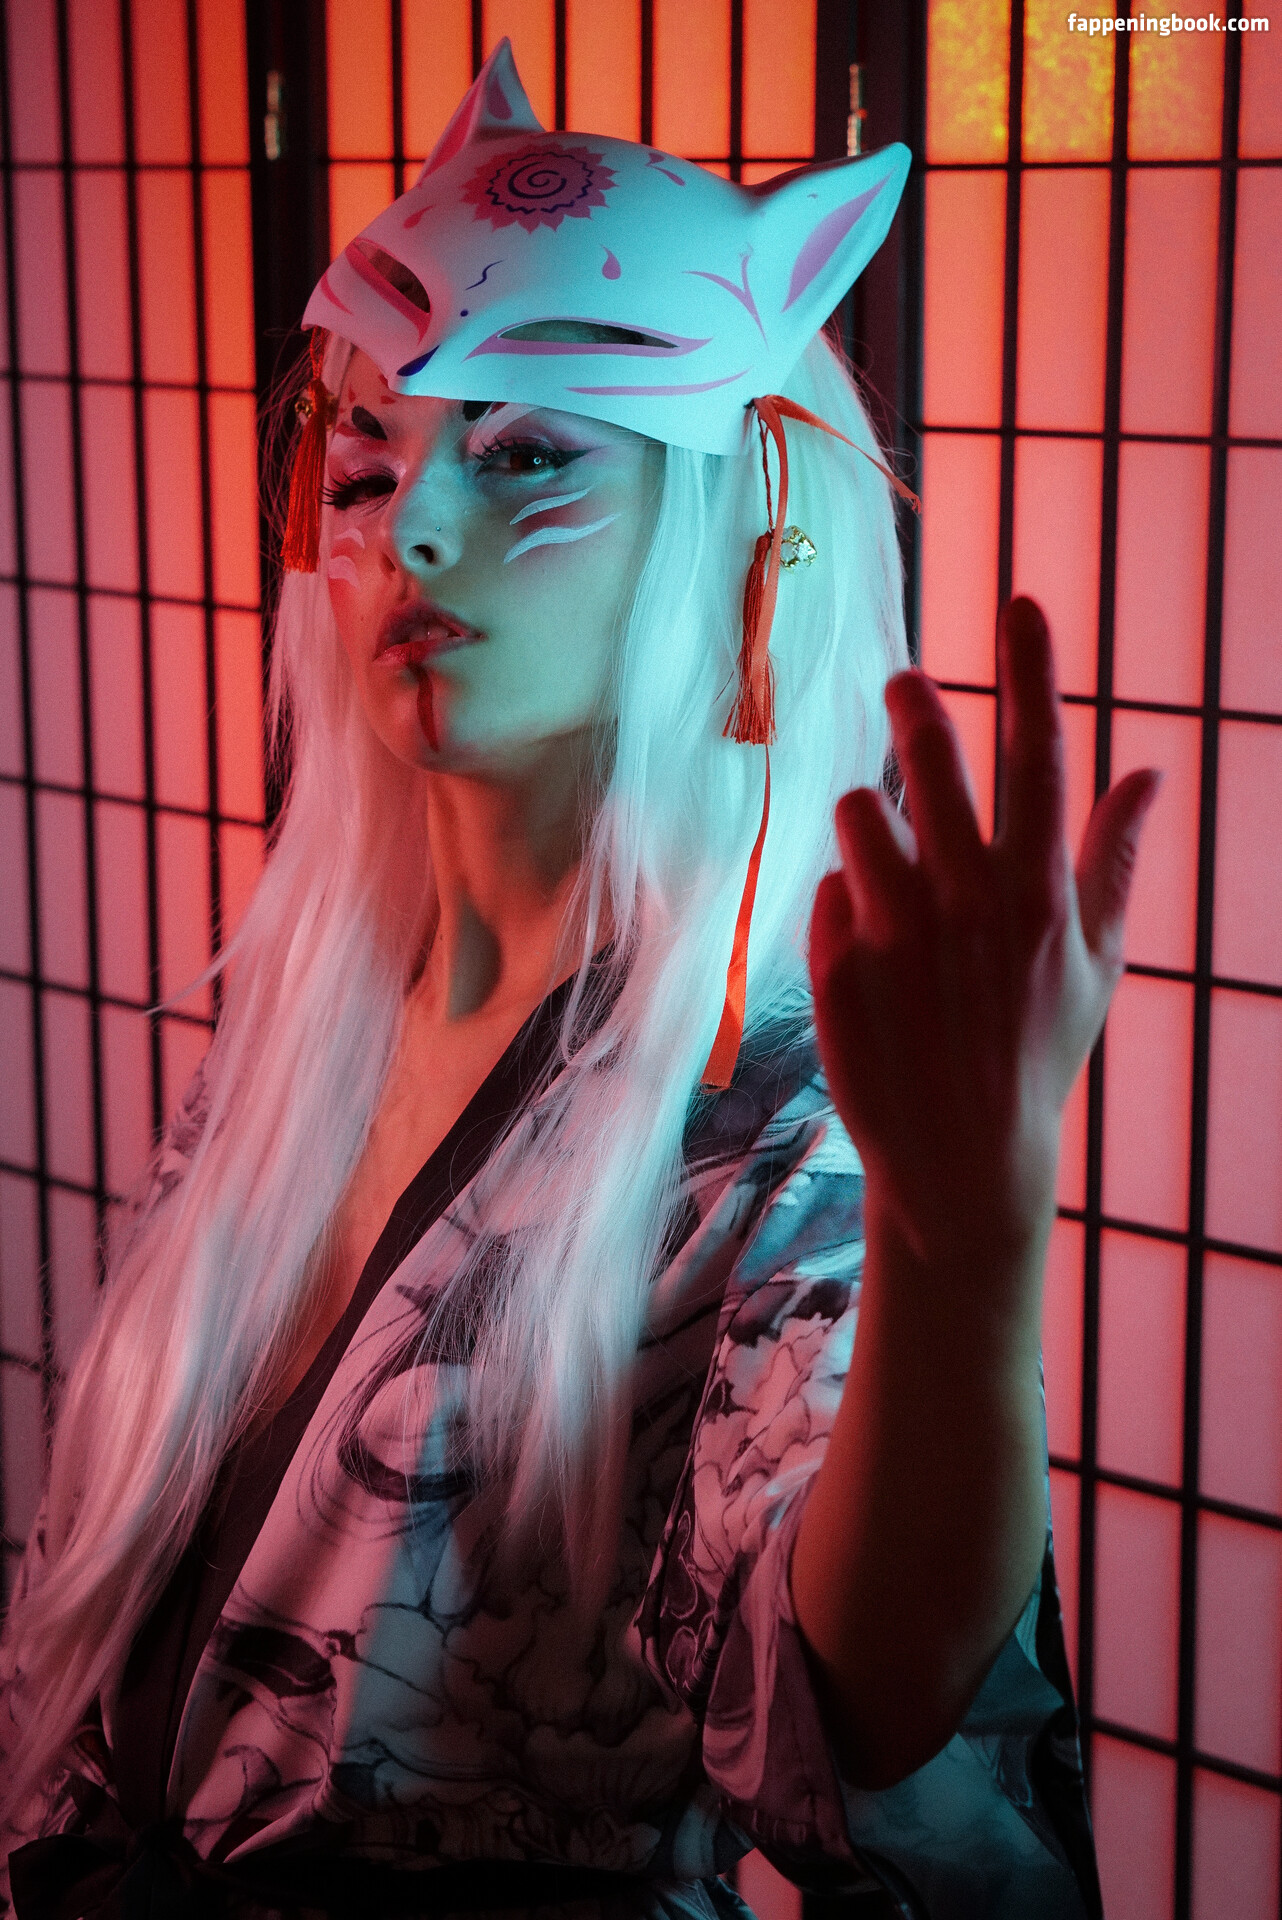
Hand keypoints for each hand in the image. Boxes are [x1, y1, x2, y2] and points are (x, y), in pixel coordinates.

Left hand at [809, 596, 1159, 1274]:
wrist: (961, 1159)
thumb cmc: (1034, 1053)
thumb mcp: (1097, 965)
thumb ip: (1115, 862)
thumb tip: (1150, 772)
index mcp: (1041, 891)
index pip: (1040, 754)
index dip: (1033, 670)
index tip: (1022, 602)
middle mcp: (970, 900)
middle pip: (933, 760)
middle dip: (916, 707)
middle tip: (904, 684)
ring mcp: (899, 931)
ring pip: (858, 812)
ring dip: (870, 823)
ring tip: (890, 870)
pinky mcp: (837, 964)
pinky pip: (827, 886)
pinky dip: (846, 904)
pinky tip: (870, 952)